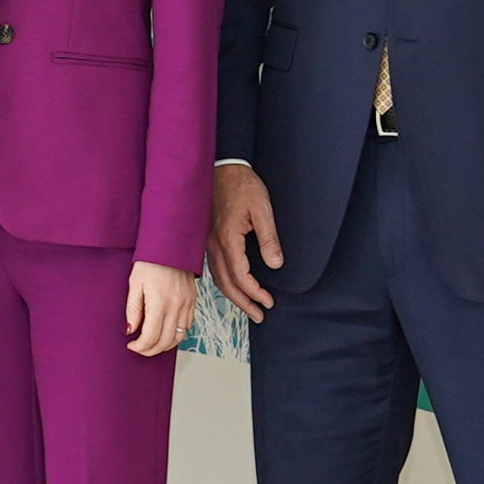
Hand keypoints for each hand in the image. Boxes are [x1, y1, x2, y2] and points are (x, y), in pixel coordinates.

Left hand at [122, 261, 197, 356]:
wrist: (171, 245)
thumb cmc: (150, 262)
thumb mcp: (135, 283)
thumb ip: (133, 309)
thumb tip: (130, 330)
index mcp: (159, 302)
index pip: (151, 336)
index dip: (140, 346)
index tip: (132, 345)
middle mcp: (176, 306)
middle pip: (165, 341)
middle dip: (150, 350)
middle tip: (140, 349)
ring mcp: (187, 304)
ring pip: (179, 337)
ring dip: (165, 346)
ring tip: (152, 345)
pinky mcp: (192, 301)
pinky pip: (188, 326)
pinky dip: (177, 335)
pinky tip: (166, 334)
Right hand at [205, 164, 282, 316]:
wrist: (222, 168)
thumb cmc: (243, 185)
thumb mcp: (262, 209)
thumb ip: (269, 238)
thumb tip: (276, 265)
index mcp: (228, 239)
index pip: (241, 276)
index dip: (255, 293)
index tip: (269, 302)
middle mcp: (214, 245)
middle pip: (227, 284)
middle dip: (244, 303)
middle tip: (260, 315)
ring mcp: (208, 243)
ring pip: (218, 278)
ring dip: (234, 296)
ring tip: (249, 308)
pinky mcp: (207, 239)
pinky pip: (214, 268)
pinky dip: (225, 283)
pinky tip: (234, 287)